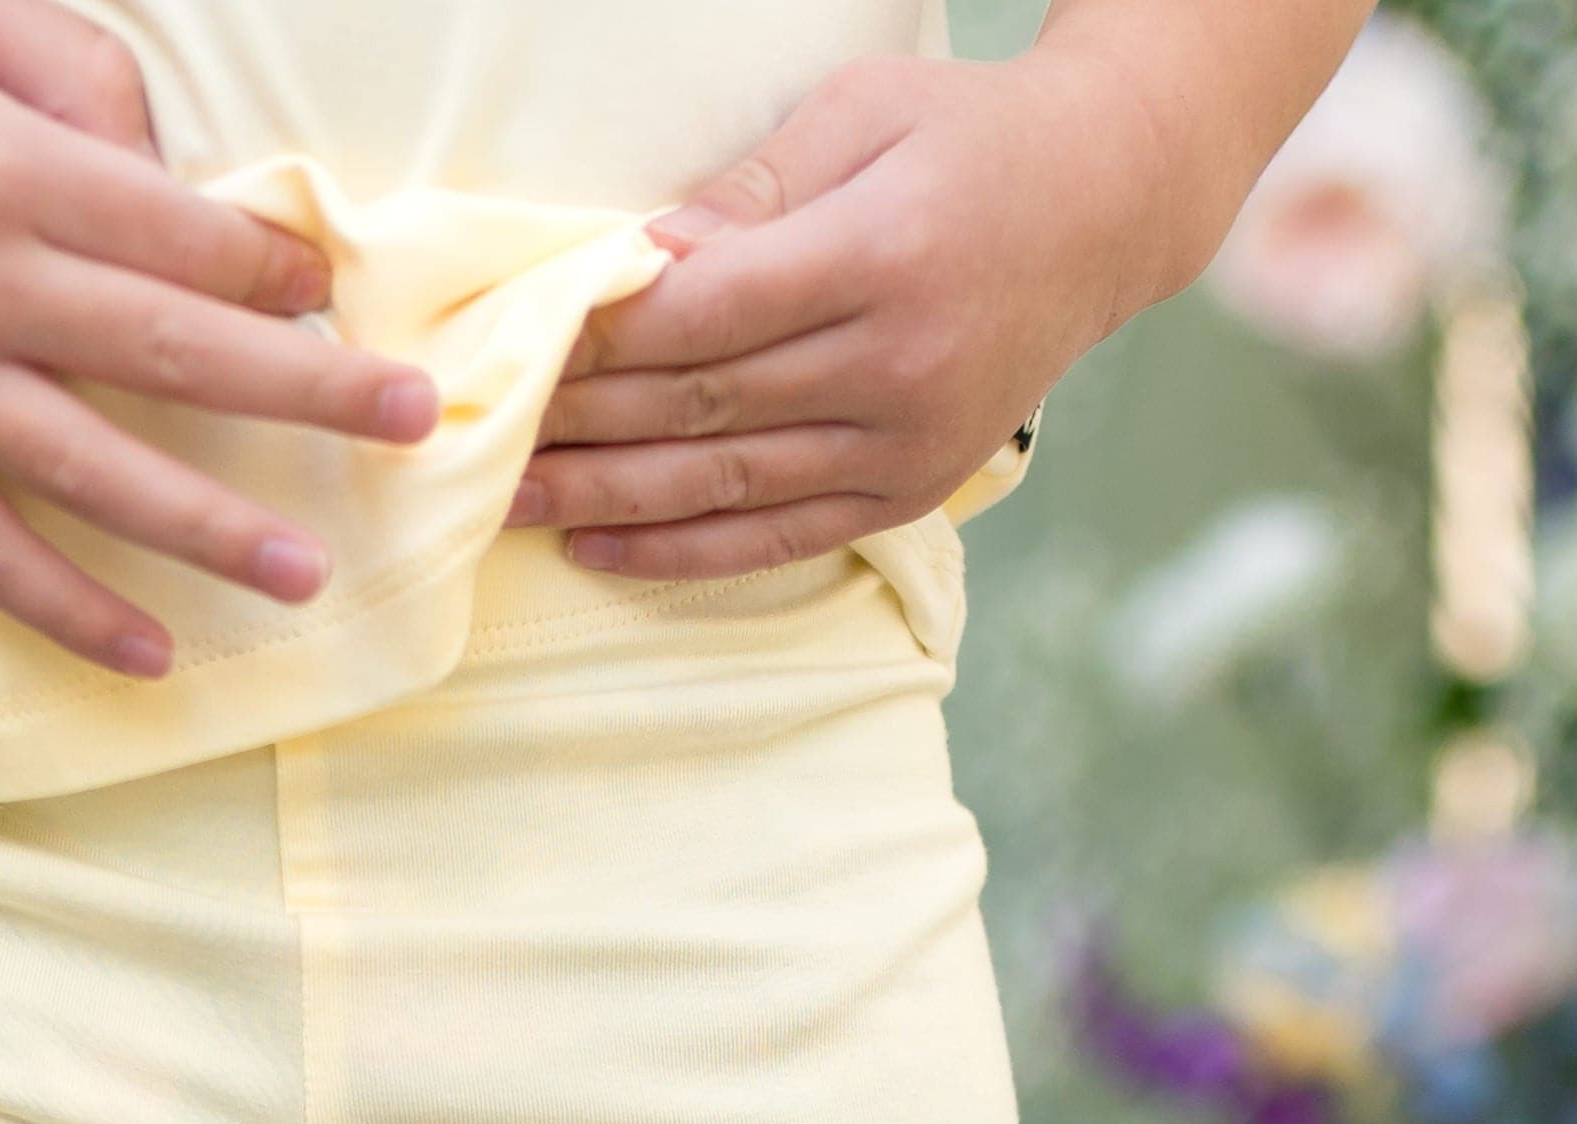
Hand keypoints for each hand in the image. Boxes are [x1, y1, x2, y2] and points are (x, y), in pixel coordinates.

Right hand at [0, 0, 443, 671]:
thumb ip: (76, 78)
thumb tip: (171, 176)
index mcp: (7, 165)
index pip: (181, 231)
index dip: (273, 262)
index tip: (329, 289)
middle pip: (172, 349)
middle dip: (304, 391)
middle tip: (410, 427)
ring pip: (92, 470)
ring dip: (205, 527)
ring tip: (304, 577)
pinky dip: (64, 608)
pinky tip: (149, 654)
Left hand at [508, 14, 1330, 579]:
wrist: (1105, 207)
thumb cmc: (966, 139)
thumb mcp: (858, 117)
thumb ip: (747, 197)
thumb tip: (637, 262)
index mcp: (879, 256)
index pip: (704, 316)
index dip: (599, 336)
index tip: (512, 342)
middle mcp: (894, 366)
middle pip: (701, 406)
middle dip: (577, 422)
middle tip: (471, 432)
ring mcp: (904, 443)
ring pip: (724, 485)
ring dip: (604, 498)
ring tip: (505, 503)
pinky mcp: (908, 491)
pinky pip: (778, 538)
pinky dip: (682, 552)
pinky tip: (598, 550)